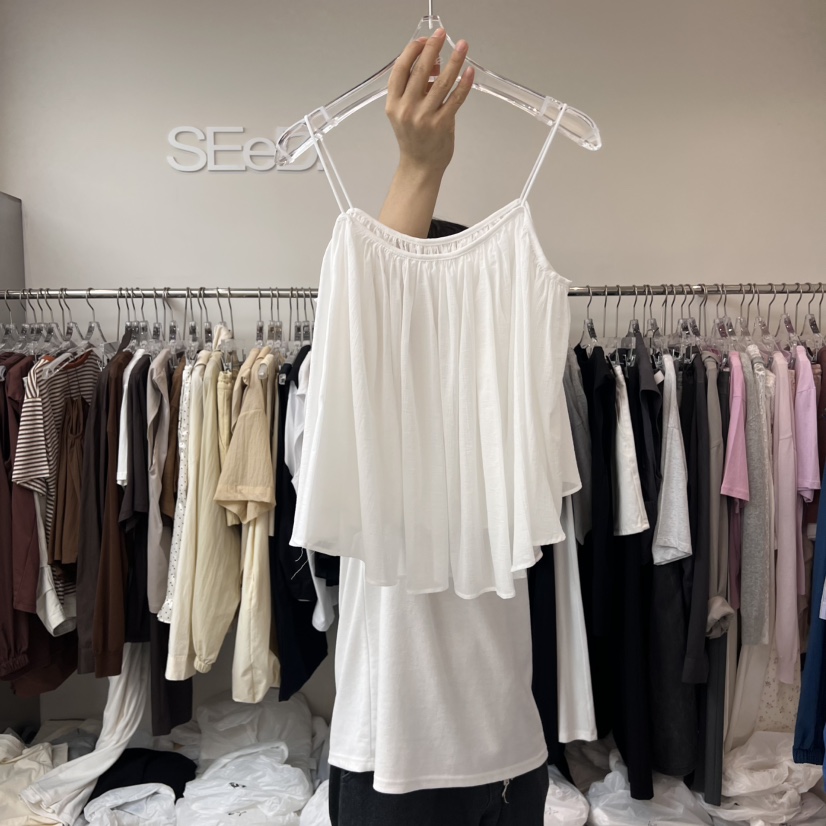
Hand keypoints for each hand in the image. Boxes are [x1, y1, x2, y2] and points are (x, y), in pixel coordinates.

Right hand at [378, 29, 473, 236]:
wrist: (419, 167)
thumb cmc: (414, 139)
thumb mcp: (405, 112)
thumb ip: (417, 89)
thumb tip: (436, 63)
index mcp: (393, 104)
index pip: (401, 69)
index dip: (412, 51)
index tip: (423, 40)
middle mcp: (407, 109)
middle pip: (420, 71)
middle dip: (433, 48)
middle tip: (442, 34)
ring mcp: (424, 118)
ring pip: (441, 83)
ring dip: (454, 61)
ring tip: (462, 46)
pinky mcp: (441, 125)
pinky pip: (455, 100)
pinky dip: (464, 84)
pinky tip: (469, 72)